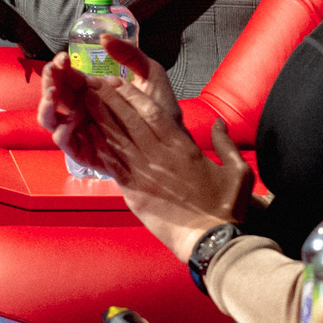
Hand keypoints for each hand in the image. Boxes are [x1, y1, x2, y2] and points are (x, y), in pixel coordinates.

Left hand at [59, 33, 252, 256]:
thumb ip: (226, 143)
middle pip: (128, 120)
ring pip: (116, 139)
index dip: (132, 95)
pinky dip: (99, 148)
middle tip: (92, 83)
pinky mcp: (134, 193)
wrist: (210, 240)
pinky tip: (88, 134)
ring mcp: (144, 175)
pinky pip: (113, 165)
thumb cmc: (226, 207)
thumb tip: (220, 123)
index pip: (152, 113)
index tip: (118, 82)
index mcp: (183, 147)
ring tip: (84, 101)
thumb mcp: (238, 171)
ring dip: (99, 118)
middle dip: (108, 99)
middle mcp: (160, 156)